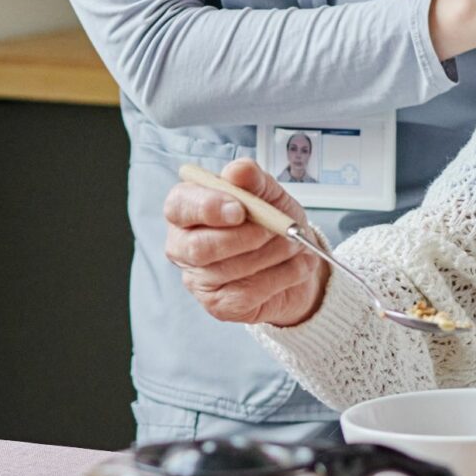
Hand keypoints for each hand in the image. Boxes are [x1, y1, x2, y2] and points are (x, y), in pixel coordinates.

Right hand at [163, 160, 328, 327]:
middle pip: (198, 247)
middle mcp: (183, 246)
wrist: (297, 259)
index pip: (179, 206)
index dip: (208, 208)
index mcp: (187, 209)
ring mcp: (199, 279)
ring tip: (293, 244)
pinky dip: (281, 277)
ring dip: (271, 254)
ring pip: (228, 270)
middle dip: (244, 238)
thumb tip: (237, 170)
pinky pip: (248, 293)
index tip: (239, 210)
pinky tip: (295, 267)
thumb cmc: (272, 222)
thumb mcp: (269, 193)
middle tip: (276, 230)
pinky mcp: (219, 305)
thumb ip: (253, 179)